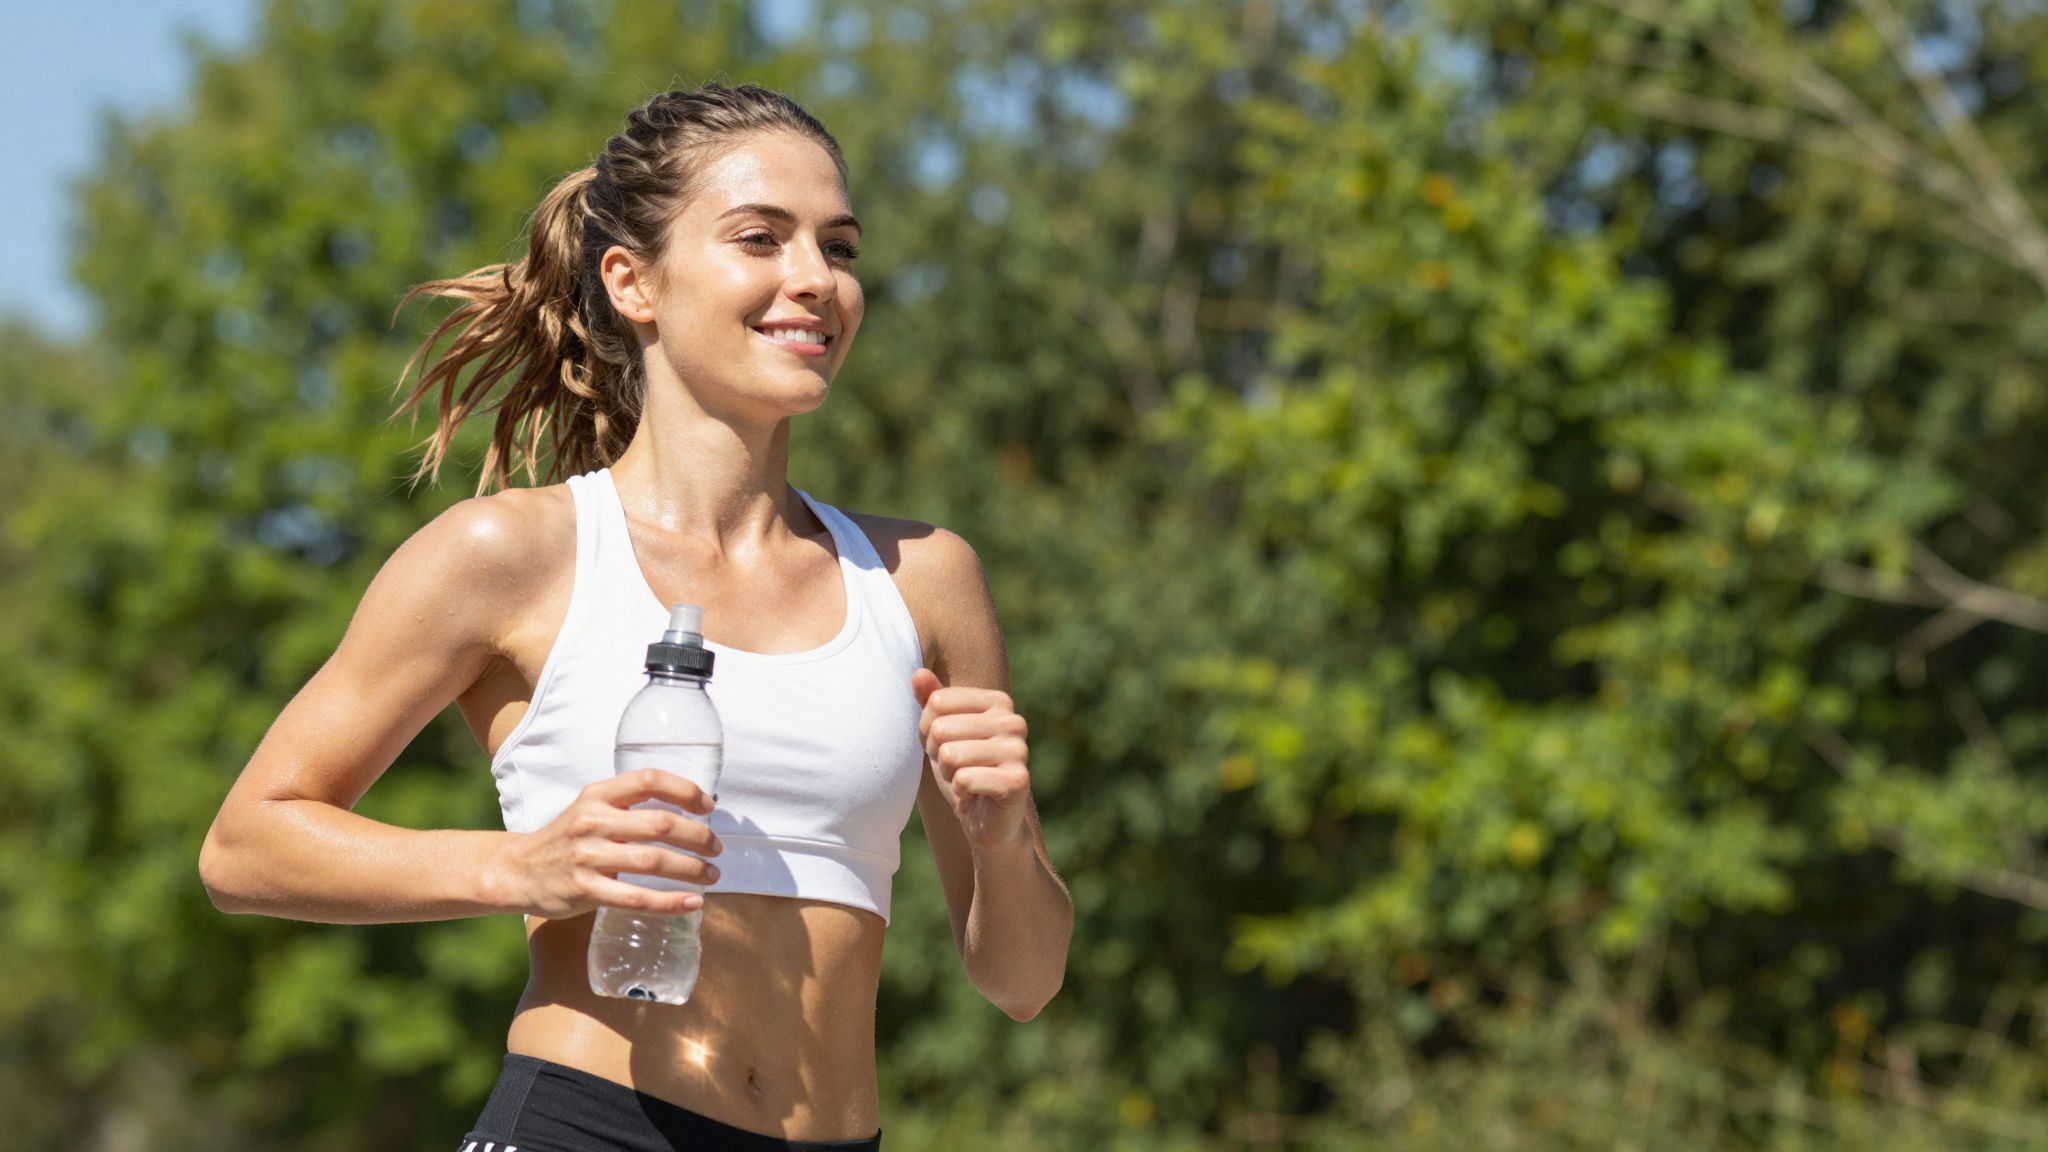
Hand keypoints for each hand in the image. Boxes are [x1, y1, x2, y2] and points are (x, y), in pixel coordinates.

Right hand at [483, 769, 722, 919]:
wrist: (517, 871)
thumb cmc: (566, 839)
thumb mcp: (589, 809)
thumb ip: (627, 807)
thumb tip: (686, 813)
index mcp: (597, 795)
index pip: (649, 780)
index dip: (685, 789)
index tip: (708, 807)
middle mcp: (592, 821)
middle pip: (661, 824)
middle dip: (699, 837)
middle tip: (717, 848)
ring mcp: (587, 857)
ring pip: (654, 861)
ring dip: (692, 869)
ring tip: (712, 875)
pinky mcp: (584, 890)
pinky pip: (637, 898)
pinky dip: (670, 902)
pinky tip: (692, 903)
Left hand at [912, 668, 1032, 852]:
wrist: (988, 823)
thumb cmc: (962, 771)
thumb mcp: (940, 734)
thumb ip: (930, 702)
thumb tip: (917, 672)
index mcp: (998, 701)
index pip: (938, 701)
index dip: (930, 731)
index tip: (948, 747)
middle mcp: (1014, 721)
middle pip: (942, 728)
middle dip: (939, 756)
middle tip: (957, 770)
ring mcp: (1019, 750)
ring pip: (950, 755)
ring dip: (949, 776)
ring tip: (966, 783)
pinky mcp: (1018, 780)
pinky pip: (964, 779)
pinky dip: (961, 793)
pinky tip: (976, 797)